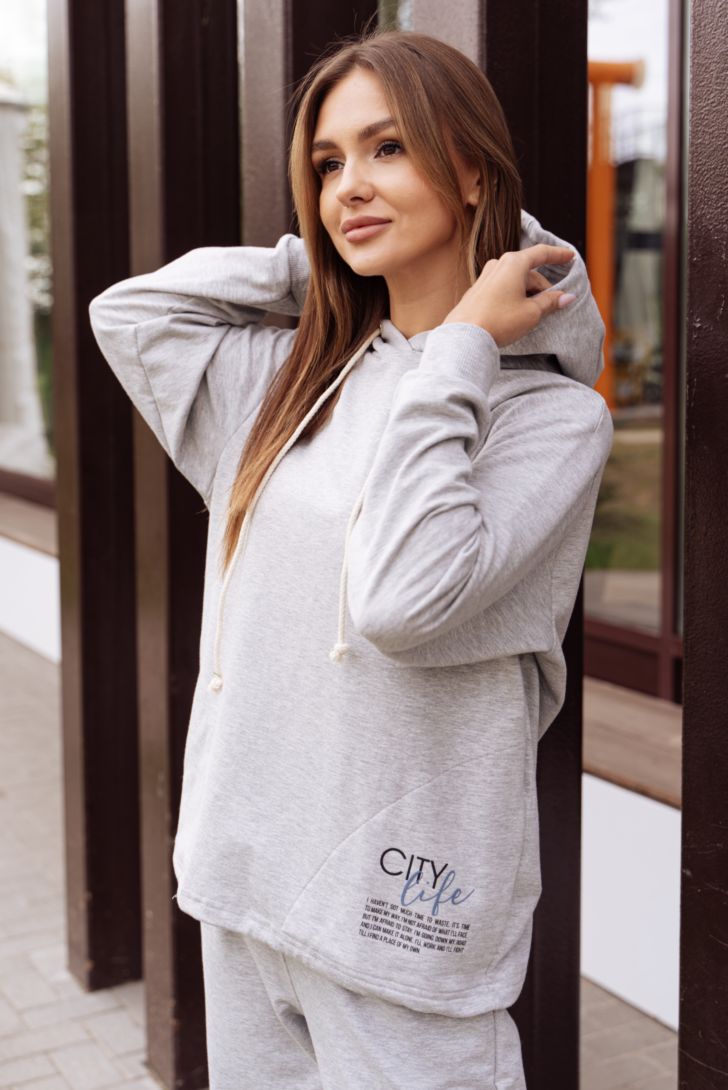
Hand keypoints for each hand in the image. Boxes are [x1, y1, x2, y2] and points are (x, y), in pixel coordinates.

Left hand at [442, 244, 577, 348]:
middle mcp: (498, 265)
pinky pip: (503, 288)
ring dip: (528, 293)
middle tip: (553, 305)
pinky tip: (516, 313)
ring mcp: (485, 277)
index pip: (541, 253)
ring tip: (534, 313)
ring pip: (515, 281)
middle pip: (529, 272)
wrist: (464, 337)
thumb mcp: (531, 312)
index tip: (570, 257)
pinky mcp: (478, 291)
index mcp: (513, 263)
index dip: (558, 255)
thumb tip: (567, 296)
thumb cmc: (498, 321)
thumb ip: (550, 301)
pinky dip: (514, 296)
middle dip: (543, 287)